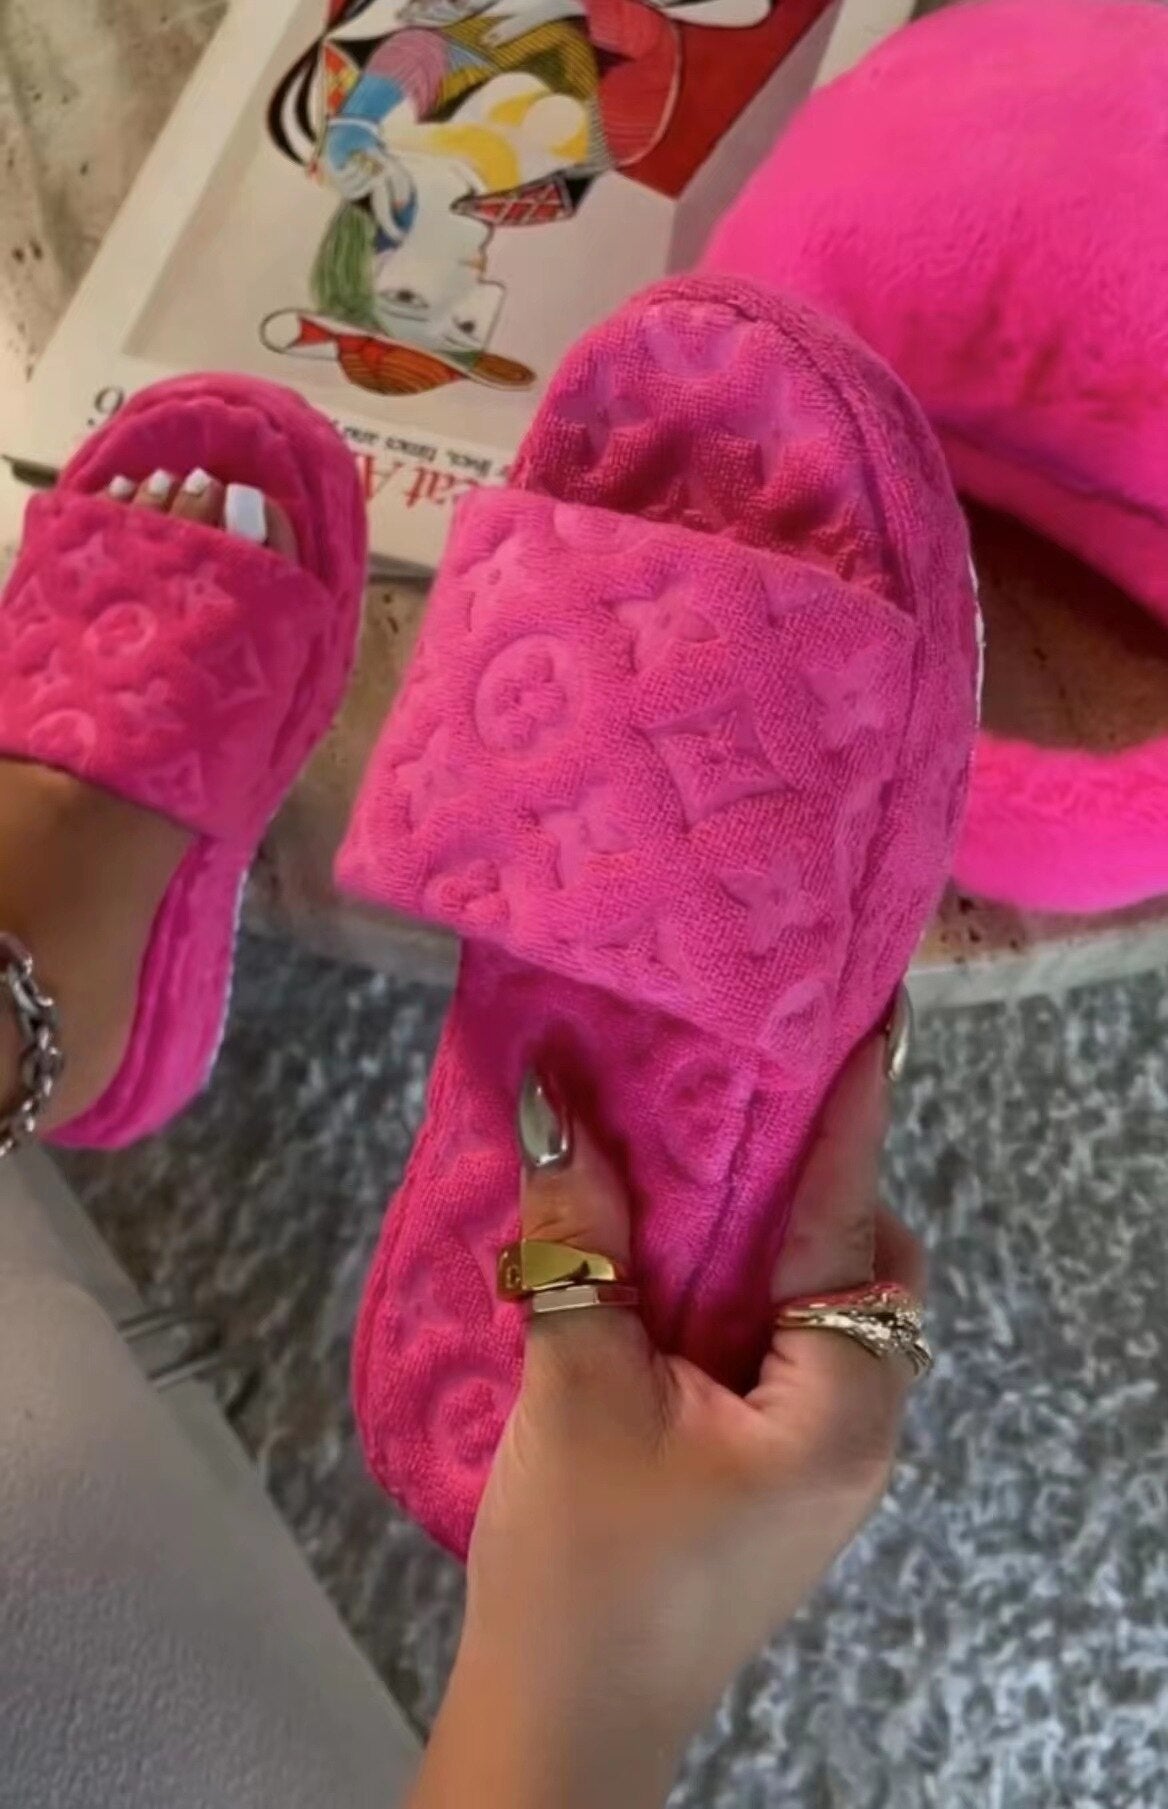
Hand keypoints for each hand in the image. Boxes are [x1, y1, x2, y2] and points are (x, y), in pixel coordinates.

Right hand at [412, 1029, 923, 1808]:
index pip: (850, 1229)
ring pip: (819, 1310)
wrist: (565, 1723)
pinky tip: (672, 1263)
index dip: (849, 1120)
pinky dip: (741, 1293)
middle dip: (809, 1180)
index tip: (866, 1026)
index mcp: (840, 1409)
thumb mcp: (576, 1387)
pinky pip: (782, 1350)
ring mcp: (822, 1458)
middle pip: (861, 1267)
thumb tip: (556, 1099)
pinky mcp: (776, 1472)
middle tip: (739, 1099)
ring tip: (698, 1162)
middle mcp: (859, 1427)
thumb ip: (581, 1244)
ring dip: (767, 1237)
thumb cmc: (582, 1565)